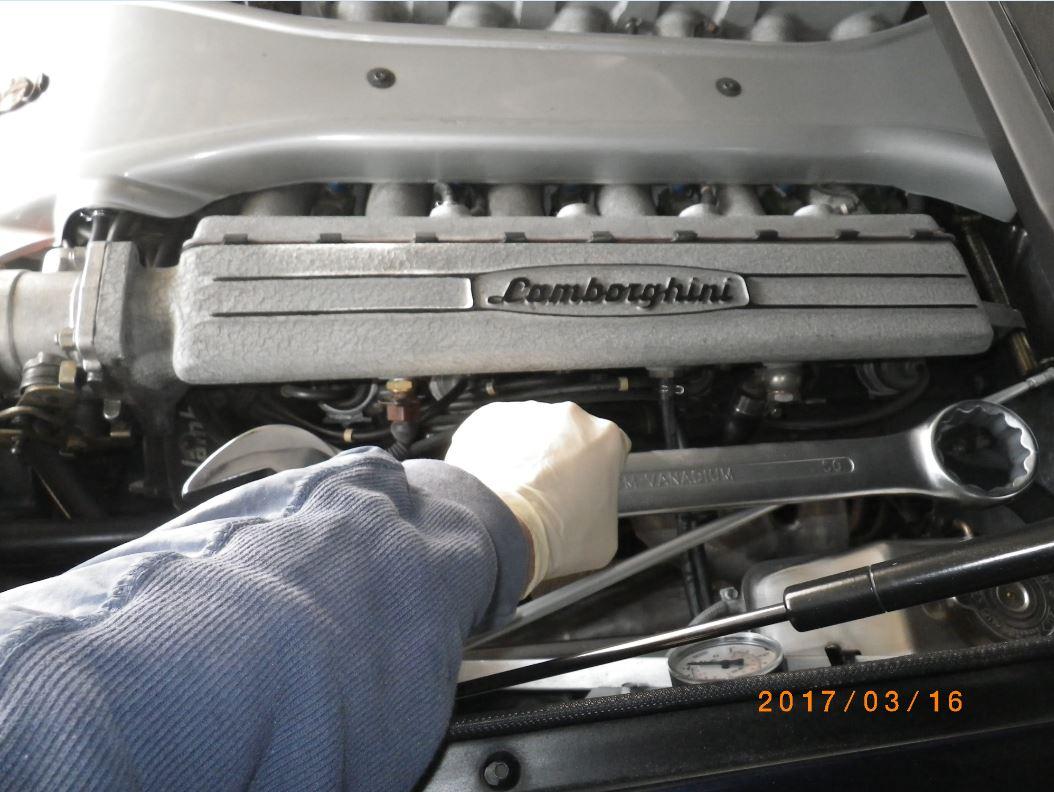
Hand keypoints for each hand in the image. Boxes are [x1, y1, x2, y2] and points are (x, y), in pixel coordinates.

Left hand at [445, 401, 630, 594]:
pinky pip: (499, 433)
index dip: (598, 473)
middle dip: (561, 460)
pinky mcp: (491, 417)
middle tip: (549, 495)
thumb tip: (591, 515)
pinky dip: (497, 453)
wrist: (498, 530)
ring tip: (517, 492)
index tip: (585, 491)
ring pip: (533, 432)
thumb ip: (604, 511)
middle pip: (570, 436)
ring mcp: (528, 412)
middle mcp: (569, 416)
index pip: (611, 449)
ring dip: (529, 455)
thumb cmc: (553, 534)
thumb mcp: (605, 539)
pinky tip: (496, 483)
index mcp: (606, 438)